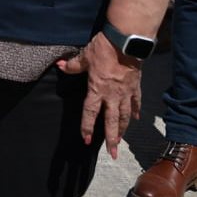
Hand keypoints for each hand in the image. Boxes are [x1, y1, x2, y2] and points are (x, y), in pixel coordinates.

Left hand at [57, 31, 142, 159]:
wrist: (126, 42)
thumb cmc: (104, 49)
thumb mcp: (85, 57)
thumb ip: (73, 65)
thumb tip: (60, 65)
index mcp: (97, 89)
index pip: (90, 113)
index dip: (87, 127)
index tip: (87, 140)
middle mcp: (112, 95)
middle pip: (111, 121)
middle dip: (111, 139)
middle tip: (113, 154)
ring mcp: (125, 92)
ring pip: (125, 115)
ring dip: (123, 129)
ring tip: (121, 140)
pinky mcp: (135, 86)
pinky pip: (136, 102)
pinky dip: (135, 110)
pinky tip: (135, 118)